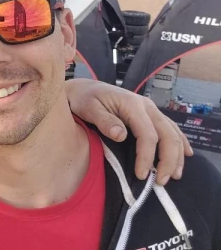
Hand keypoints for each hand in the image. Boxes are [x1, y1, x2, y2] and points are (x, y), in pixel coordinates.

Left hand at [65, 78, 192, 184]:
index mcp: (132, 104)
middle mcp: (146, 106)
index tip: (141, 175)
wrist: (85, 89)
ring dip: (177, 155)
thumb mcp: (88, 108)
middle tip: (160, 182)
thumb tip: (120, 135)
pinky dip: (181, 142)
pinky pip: (171, 128)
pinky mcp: (151, 114)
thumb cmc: (84, 99)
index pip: (147, 135)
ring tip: (174, 176)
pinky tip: (186, 154)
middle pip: (167, 135)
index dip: (147, 157)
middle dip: (168, 160)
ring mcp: (151, 110)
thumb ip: (104, 121)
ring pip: (173, 133)